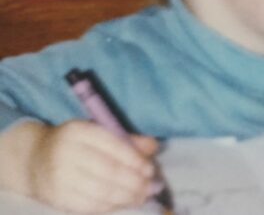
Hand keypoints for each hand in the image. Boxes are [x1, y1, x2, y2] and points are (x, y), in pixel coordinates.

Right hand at [0, 119, 159, 213]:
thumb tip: (154, 147)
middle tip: (152, 188)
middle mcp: (65, 153)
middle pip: (108, 171)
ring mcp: (58, 177)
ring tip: (142, 196)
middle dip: (135, 182)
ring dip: (127, 197)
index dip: (135, 161)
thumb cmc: (77, 144)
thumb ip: (128, 139)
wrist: (35, 159)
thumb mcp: (99, 132)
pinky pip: (88, 206)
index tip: (150, 170)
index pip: (113, 147)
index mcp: (79, 131)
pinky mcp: (55, 197)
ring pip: (100, 191)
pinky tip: (122, 203)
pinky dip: (110, 206)